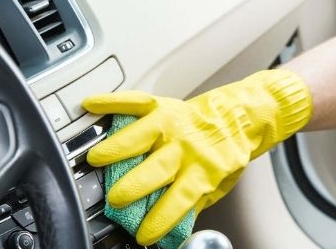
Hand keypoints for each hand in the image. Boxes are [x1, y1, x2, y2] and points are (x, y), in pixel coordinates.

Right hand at [82, 69, 312, 244]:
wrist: (243, 114)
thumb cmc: (226, 152)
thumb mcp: (219, 185)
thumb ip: (193, 204)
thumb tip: (172, 232)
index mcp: (204, 170)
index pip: (181, 198)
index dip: (161, 218)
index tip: (143, 234)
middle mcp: (186, 147)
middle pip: (158, 167)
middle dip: (134, 184)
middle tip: (115, 198)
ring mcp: (174, 124)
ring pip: (143, 134)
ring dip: (118, 146)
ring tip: (96, 158)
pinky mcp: (164, 105)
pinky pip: (136, 101)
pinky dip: (112, 102)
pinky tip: (92, 105)